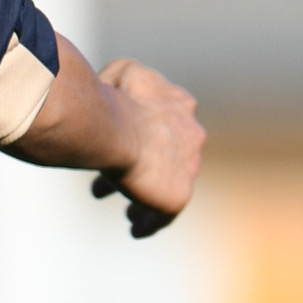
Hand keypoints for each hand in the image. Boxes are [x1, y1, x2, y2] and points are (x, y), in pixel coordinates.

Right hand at [87, 59, 204, 237]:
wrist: (113, 127)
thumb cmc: (110, 99)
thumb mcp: (120, 73)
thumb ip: (127, 81)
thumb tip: (115, 89)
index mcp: (181, 105)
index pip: (167, 121)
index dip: (142, 133)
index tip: (124, 145)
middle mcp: (192, 136)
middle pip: (167, 156)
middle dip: (144, 166)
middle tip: (113, 179)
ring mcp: (188, 168)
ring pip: (167, 186)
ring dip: (146, 195)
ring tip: (128, 210)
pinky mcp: (178, 196)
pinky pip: (164, 214)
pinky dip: (150, 222)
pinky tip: (136, 229)